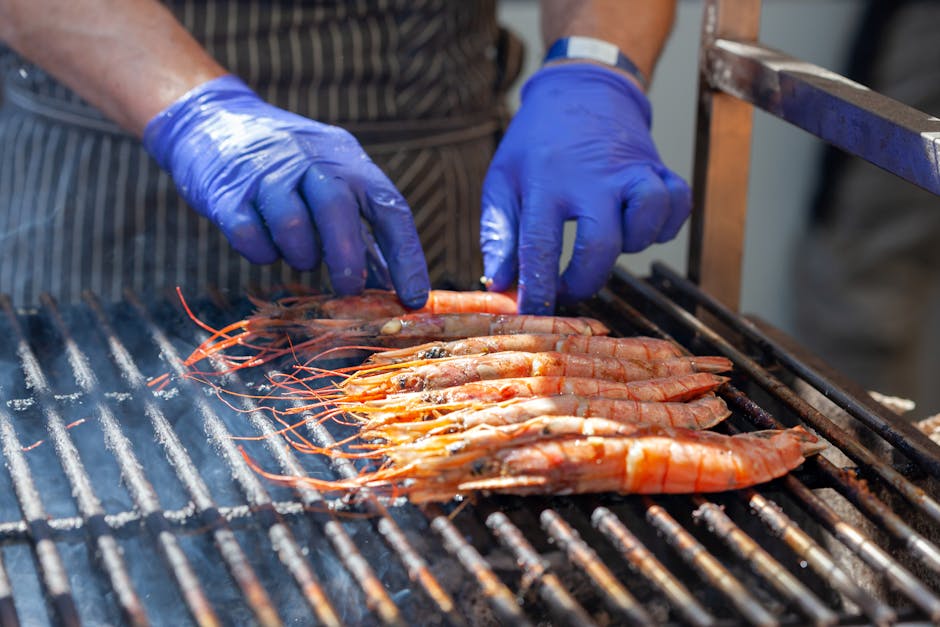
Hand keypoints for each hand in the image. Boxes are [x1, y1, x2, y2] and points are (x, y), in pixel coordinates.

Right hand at [143, 75, 429, 307]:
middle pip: (336, 208)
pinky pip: (248, 235)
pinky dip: (261, 252)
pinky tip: (265, 245)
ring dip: (301, 255)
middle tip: (350, 290)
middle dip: (347, 258)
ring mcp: (266, 174)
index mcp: (347, 161)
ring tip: (301, 257)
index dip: (406, 256)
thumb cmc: (287, 166)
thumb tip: (389, 287)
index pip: (389, 207)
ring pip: (292, 225)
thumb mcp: (333, 183)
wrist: (211, 119)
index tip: (414, 297)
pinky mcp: (227, 193)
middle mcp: (310, 161)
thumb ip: (361, 234)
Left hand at [480, 64, 690, 313]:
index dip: (538, 290)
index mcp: (546, 180)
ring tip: (608, 240)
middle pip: (601, 246)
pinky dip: (665, 224)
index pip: (540, 247)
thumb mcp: (502, 180)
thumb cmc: (537, 142)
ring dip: (631, 245)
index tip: (533, 313)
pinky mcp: (658, 167)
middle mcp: (593, 176)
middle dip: (585, 282)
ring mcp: (631, 170)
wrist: (581, 88)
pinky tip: (639, 225)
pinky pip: (678, 205)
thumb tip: (500, 284)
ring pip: (649, 221)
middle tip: (569, 288)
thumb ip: (498, 234)